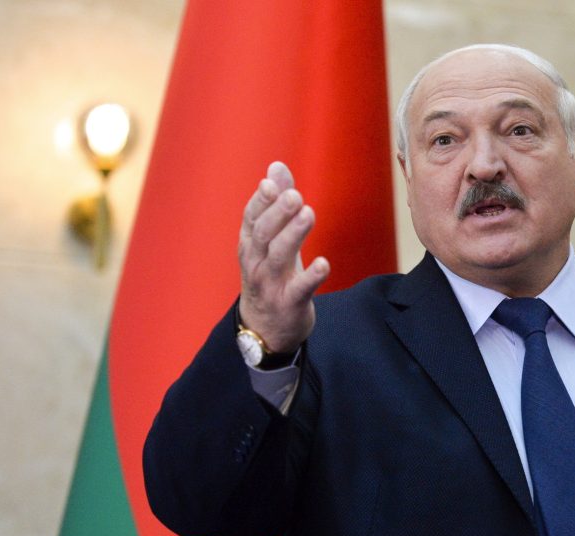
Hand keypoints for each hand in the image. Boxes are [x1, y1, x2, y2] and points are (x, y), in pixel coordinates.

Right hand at [238, 161, 329, 352]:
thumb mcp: (272, 240)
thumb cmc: (271, 275)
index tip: (271, 182)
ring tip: (308, 214)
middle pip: (263, 234)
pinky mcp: (289, 304)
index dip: (260, 201)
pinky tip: (324, 263)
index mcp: (250, 245)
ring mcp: (271, 285)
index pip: (251, 219)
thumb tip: (277, 167)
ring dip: (293, 235)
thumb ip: (276, 203)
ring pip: (278, 257)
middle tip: (294, 195)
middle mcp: (256, 263)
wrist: (265, 329)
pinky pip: (300, 289)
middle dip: (277, 213)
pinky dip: (312, 276)